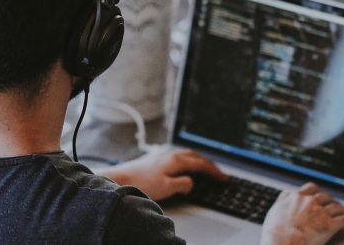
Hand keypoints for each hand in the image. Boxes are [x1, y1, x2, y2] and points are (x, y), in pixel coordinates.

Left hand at [97, 149, 226, 200]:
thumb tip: (191, 182)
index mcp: (176, 160)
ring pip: (186, 154)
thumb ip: (183, 184)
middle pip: (195, 156)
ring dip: (198, 160)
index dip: (214, 171)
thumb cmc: (141, 183)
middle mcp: (170, 154)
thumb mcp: (167, 188)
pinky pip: (177, 156)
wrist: (120, 178)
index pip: (201, 164)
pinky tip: (183, 166)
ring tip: (203, 167)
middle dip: (208, 163)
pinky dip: (187, 160)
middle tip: (217, 172)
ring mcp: (162, 155)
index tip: (223, 177)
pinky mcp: (154, 158)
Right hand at [261, 183, 343, 244]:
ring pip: (338, 207)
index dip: (317, 191)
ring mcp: (320, 212)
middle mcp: (309, 202)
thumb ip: (282, 200)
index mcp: (296, 197)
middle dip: (333, 200)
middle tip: (336, 204)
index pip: (310, 188)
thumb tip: (286, 194)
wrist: (281, 243)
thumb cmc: (275, 233)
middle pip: (326, 197)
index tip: (320, 193)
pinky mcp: (329, 224)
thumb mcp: (274, 211)